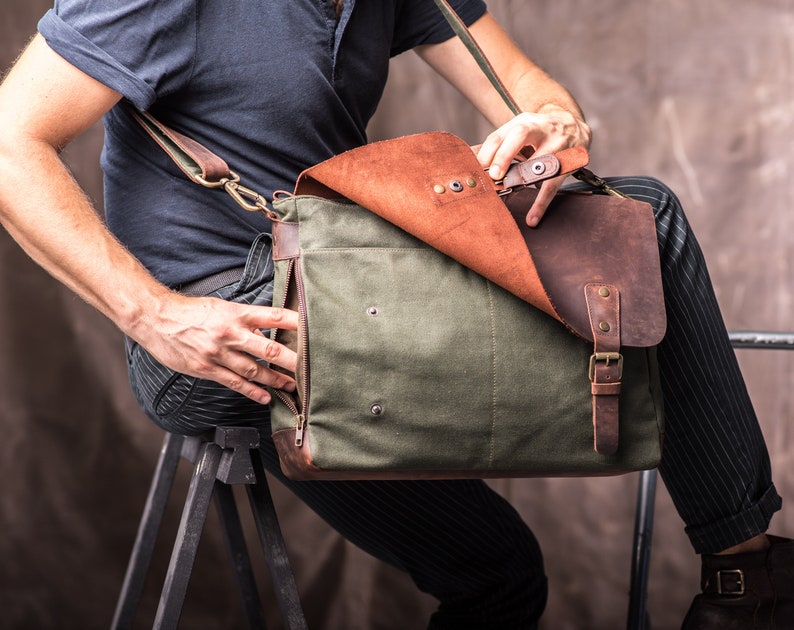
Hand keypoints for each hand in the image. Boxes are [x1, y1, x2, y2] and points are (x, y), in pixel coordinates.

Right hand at [134, 293, 298, 404]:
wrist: (157, 318)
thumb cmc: (191, 311)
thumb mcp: (223, 307)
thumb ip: (246, 320)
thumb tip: (269, 330)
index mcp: (238, 314)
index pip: (275, 316)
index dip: (297, 323)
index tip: (314, 330)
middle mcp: (231, 333)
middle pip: (270, 348)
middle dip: (293, 361)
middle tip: (311, 368)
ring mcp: (219, 353)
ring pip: (255, 370)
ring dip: (276, 379)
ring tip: (292, 385)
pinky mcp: (207, 368)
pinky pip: (234, 383)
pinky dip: (252, 392)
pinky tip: (265, 397)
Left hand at [477, 105, 590, 226]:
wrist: (574, 126)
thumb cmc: (539, 134)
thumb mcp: (520, 133)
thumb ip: (500, 148)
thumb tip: (474, 167)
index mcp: (522, 122)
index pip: (499, 135)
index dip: (487, 152)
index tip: (478, 170)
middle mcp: (539, 127)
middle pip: (520, 135)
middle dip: (505, 154)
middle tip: (495, 174)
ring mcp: (557, 142)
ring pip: (540, 159)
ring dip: (524, 178)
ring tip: (511, 192)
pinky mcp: (568, 160)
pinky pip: (554, 183)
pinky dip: (542, 202)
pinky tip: (533, 217)